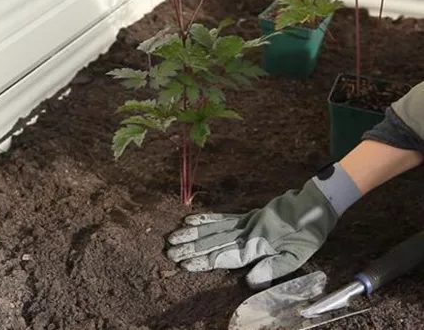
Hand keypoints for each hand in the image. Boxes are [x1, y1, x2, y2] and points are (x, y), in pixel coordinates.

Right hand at [166, 163, 360, 288]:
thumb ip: (273, 267)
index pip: (225, 255)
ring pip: (213, 228)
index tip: (185, 264)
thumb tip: (249, 281)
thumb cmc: (308, 232)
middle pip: (213, 241)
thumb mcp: (298, 255)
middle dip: (190, 248)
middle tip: (169, 252)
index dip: (204, 260)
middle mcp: (246, 232)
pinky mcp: (246, 215)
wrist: (314, 203)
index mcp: (257, 245)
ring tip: (173, 237)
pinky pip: (222, 217)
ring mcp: (245, 222)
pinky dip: (205, 219)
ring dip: (192, 234)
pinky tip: (191, 219)